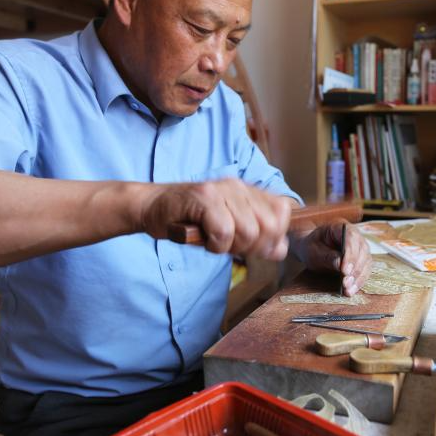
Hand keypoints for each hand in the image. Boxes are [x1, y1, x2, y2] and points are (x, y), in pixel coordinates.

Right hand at [139, 179, 291, 258]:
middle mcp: (238, 186)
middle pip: (269, 226)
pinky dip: (215, 245)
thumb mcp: (229, 228)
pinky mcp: (204, 198)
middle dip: (253, 246)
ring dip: (231, 246)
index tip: (255, 245)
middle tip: (230, 245)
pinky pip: (224, 232)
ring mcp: (222, 190)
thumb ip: (257, 237)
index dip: (274, 235)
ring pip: (248, 231)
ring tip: (215, 241)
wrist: (152, 207)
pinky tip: (205, 240)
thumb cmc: (190, 220)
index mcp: (248, 191)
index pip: (283, 211)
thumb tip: (281, 249)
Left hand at [296, 222, 371, 295]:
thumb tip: (340, 264)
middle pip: (362, 250)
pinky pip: (365, 270)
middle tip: (345, 283)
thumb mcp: (313, 251)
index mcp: (340, 227)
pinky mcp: (361, 259)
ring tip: (348, 290)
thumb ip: (326, 256)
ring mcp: (360, 247)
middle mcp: (354, 235)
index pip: (351, 237)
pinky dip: (359, 281)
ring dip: (358, 277)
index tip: (345, 270)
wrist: (312, 249)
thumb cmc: (311, 247)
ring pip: (366, 261)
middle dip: (355, 269)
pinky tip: (351, 291)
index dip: (350, 254)